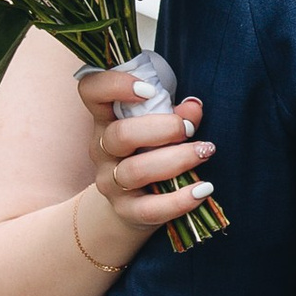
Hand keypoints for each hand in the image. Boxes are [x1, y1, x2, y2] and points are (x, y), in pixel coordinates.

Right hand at [73, 64, 214, 261]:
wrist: (133, 204)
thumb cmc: (149, 152)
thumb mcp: (159, 127)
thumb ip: (176, 114)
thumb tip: (193, 107)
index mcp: (106, 118)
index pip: (91, 91)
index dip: (114, 85)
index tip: (149, 90)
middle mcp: (102, 149)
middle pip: (120, 135)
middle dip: (162, 129)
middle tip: (189, 129)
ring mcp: (110, 182)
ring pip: (134, 171)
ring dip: (176, 160)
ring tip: (204, 152)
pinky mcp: (126, 211)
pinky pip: (150, 209)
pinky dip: (179, 200)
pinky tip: (203, 189)